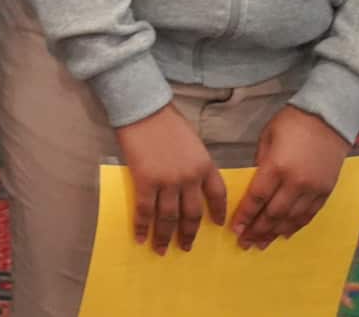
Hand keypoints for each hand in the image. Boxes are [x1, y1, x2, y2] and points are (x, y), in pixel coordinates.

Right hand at [114, 104, 226, 253]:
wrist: (143, 108)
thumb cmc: (165, 119)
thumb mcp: (192, 140)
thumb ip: (194, 161)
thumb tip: (188, 178)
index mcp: (205, 165)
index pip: (218, 195)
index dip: (218, 212)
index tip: (217, 225)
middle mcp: (190, 178)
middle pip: (193, 213)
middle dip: (189, 233)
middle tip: (185, 247)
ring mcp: (168, 181)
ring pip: (169, 217)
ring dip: (165, 236)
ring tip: (162, 249)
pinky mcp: (146, 181)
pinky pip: (145, 210)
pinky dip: (143, 226)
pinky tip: (140, 237)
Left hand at [230, 105, 349, 249]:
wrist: (327, 119)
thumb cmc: (290, 124)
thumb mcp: (266, 139)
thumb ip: (260, 166)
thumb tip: (255, 188)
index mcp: (276, 167)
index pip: (257, 198)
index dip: (245, 216)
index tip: (235, 229)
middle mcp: (296, 183)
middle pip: (274, 214)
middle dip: (257, 230)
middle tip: (245, 243)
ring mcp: (313, 189)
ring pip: (291, 219)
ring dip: (275, 233)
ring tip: (261, 244)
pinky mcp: (326, 192)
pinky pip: (309, 215)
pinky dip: (295, 226)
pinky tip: (284, 234)